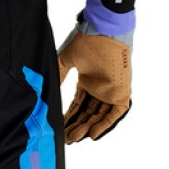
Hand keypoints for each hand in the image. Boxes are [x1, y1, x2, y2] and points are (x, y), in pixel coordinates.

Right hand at [57, 28, 130, 142]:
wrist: (105, 30)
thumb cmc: (87, 41)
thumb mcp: (67, 60)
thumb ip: (59, 75)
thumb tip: (46, 91)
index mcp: (88, 81)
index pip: (78, 104)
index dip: (69, 116)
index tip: (60, 127)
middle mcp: (99, 88)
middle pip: (87, 113)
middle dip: (76, 126)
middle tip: (66, 138)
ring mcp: (111, 91)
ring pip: (99, 116)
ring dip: (88, 127)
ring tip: (75, 137)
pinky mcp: (121, 92)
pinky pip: (115, 113)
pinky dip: (105, 124)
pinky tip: (93, 134)